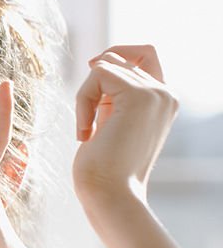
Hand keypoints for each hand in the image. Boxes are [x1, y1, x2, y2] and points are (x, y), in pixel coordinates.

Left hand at [73, 45, 176, 205]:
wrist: (110, 194)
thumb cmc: (103, 166)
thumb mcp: (110, 121)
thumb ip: (112, 94)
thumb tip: (99, 60)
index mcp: (162, 100)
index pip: (145, 53)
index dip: (116, 55)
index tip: (93, 76)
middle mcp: (165, 94)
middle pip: (118, 57)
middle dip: (92, 83)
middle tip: (88, 119)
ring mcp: (156, 93)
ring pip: (105, 65)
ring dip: (84, 96)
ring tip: (86, 130)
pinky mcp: (139, 95)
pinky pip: (98, 74)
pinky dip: (82, 100)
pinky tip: (86, 132)